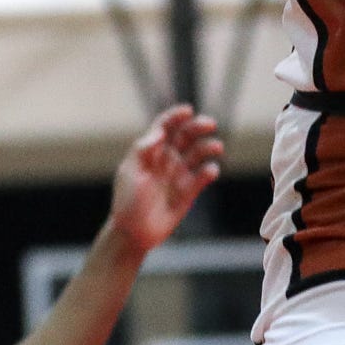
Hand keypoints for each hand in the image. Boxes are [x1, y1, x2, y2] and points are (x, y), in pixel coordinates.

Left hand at [109, 104, 224, 257]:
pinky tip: (210, 171)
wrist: (134, 233)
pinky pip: (203, 176)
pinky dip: (210, 170)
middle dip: (198, 126)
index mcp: (150, 151)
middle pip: (186, 135)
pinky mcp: (189, 191)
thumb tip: (160, 132)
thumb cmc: (127, 201)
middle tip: (210, 125)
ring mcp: (179, 174)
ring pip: (198, 153)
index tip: (188, 111)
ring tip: (217, 147)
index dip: (176, 116)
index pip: (165, 126)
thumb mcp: (130, 173)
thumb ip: (144, 150)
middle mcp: (167, 158)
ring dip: (209, 146)